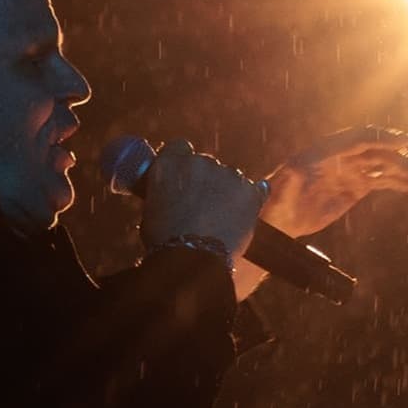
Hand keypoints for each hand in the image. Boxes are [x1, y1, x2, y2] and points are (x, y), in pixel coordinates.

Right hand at [140, 138, 265, 258]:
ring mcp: (228, 174)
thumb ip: (163, 192)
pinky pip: (256, 188)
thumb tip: (168, 193)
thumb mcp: (151, 210)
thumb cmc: (165, 240)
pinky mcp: (250, 191)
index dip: (180, 161)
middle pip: (205, 163)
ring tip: (219, 218)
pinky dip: (251, 197)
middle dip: (203, 179)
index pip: (178, 147)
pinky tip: (247, 208)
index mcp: (171, 164)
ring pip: (229, 176)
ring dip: (225, 190)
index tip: (181, 176)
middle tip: (199, 204)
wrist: (194, 260)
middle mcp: (200, 162)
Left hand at [259, 126, 407, 238]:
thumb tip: (294, 170)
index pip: (358, 139)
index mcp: (324, 150)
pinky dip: (406, 184)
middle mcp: (342, 156)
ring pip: (387, 166)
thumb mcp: (278, 193)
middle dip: (405, 161)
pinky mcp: (357, 185)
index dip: (381, 138)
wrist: (277, 217)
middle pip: (379, 153)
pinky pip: (386, 181)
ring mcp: (352, 169)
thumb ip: (288, 182)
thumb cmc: (274, 203)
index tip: (405, 142)